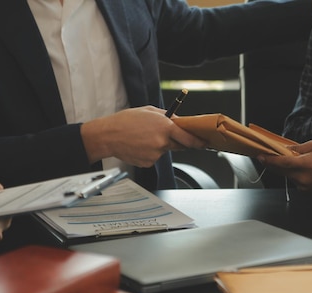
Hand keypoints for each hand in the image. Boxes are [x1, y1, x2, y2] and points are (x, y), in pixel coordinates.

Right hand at [80, 106, 205, 166]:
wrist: (108, 136)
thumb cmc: (126, 121)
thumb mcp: (149, 111)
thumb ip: (167, 117)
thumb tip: (179, 122)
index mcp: (165, 127)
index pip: (189, 139)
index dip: (198, 142)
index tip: (204, 143)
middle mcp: (162, 142)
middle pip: (178, 145)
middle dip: (173, 140)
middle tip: (159, 134)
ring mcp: (155, 155)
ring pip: (164, 151)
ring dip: (158, 145)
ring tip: (142, 138)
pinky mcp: (148, 163)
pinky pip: (154, 157)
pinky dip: (149, 152)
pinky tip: (138, 146)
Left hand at [258, 140, 311, 190]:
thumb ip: (298, 148)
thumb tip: (285, 149)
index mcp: (306, 165)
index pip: (282, 163)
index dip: (269, 160)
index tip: (260, 156)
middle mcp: (303, 177)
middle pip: (281, 171)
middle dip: (272, 163)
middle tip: (265, 156)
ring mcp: (303, 186)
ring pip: (286, 175)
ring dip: (283, 168)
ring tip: (286, 160)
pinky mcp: (305, 190)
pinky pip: (293, 180)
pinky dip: (291, 173)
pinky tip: (297, 168)